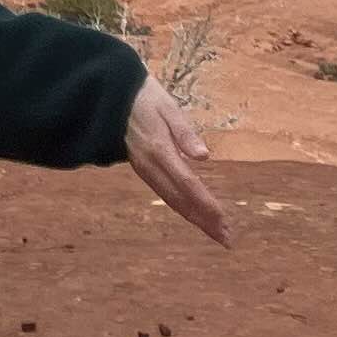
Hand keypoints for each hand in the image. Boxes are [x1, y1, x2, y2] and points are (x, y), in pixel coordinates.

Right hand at [123, 76, 230, 248]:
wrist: (109, 98)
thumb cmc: (144, 97)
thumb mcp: (167, 106)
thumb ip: (185, 132)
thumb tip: (205, 156)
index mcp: (160, 150)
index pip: (188, 184)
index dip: (206, 204)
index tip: (225, 221)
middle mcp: (151, 166)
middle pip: (180, 200)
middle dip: (204, 220)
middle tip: (226, 239)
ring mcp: (145, 170)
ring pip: (172, 200)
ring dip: (195, 218)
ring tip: (216, 232)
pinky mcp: (143, 169)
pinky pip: (165, 194)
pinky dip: (182, 208)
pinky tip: (193, 214)